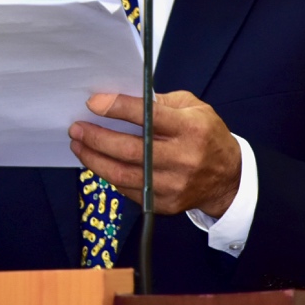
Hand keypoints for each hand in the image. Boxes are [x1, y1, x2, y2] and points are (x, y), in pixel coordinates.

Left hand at [68, 91, 240, 216]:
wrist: (228, 178)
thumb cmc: (206, 135)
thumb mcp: (193, 108)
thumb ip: (160, 102)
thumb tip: (120, 100)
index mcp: (191, 128)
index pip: (149, 117)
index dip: (117, 108)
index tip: (93, 103)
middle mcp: (183, 159)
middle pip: (130, 150)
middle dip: (97, 137)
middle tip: (76, 127)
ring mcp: (174, 185)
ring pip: (123, 175)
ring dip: (94, 159)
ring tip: (79, 145)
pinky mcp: (166, 204)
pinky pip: (128, 190)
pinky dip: (109, 175)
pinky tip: (98, 162)